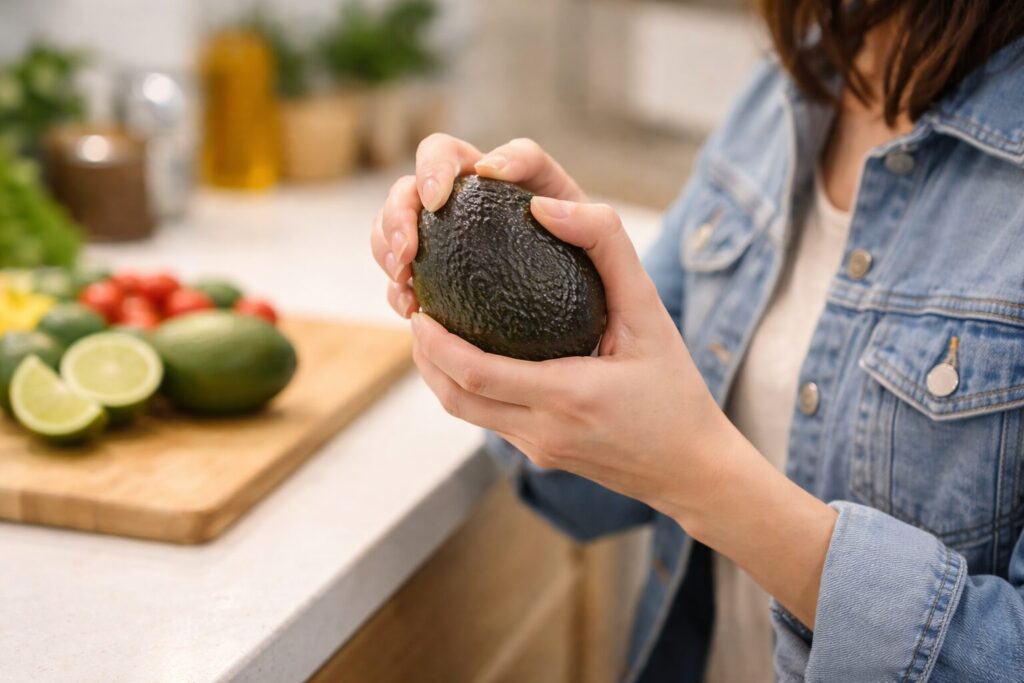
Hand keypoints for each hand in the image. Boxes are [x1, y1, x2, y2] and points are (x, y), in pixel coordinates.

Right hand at [370, 135, 585, 318]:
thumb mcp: (616, 260)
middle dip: (406, 200)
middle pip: (426, 171)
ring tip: (405, 275)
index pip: (498, 154)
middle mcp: (480, 198)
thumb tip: (543, 208)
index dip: (466, 162)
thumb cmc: (604, 295)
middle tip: (413, 244)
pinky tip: (410, 310)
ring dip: (389, 239)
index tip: (470, 184)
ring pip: (400, 216)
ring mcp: (452, 234)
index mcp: (523, 183)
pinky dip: (397, 286)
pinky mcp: (437, 274)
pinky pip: (400, 271)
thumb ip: (600, 228)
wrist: (589, 338)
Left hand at [409, 193, 728, 517]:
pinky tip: (472, 358)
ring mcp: (538, 450)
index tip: (419, 307)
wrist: (693, 469)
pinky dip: (467, 389)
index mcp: (568, 396)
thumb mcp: (652, 314)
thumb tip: (547, 207)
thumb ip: (609, 252)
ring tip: (433, 332)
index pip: (476, 373)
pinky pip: (488, 421)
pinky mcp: (540, 456)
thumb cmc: (676, 390)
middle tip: (417, 312)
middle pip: (455, 398)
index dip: (436, 342)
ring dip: (438, 375)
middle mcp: (543, 431)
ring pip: (465, 413)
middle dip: (424, 356)